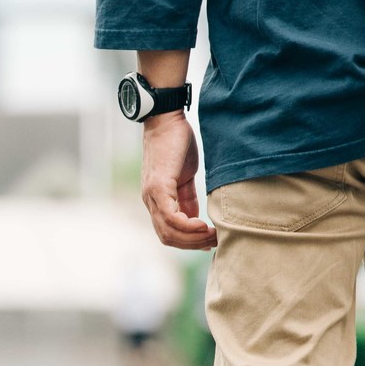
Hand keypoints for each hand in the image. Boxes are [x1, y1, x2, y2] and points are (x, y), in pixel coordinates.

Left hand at [141, 112, 213, 249]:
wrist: (166, 121)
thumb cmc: (176, 145)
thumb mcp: (184, 177)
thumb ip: (187, 199)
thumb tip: (195, 219)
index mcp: (156, 200)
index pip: (168, 233)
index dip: (189, 242)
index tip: (209, 241)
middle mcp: (150, 201)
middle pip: (168, 238)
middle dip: (192, 244)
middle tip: (214, 241)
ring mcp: (152, 195)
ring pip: (168, 231)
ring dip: (192, 238)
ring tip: (212, 235)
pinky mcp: (158, 187)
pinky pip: (170, 216)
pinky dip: (187, 226)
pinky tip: (202, 225)